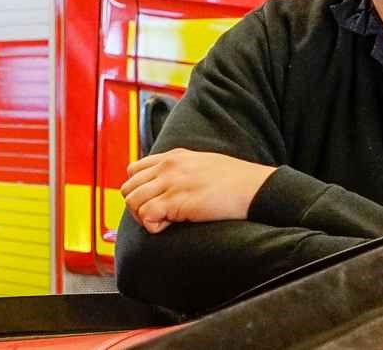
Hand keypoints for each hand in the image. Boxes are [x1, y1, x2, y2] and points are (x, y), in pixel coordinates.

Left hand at [121, 148, 278, 233]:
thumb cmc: (236, 181)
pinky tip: (170, 225)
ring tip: (165, 221)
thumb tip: (171, 186)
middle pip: (128, 188)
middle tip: (156, 216)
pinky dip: (153, 226)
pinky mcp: (176, 201)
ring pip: (132, 202)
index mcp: (174, 156)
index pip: (134, 170)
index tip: (153, 201)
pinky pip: (146, 216)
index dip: (138, 189)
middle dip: (136, 206)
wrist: (254, 188)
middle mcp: (168, 167)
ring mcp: (171, 183)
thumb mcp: (204, 164)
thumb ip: (183, 170)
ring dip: (143, 217)